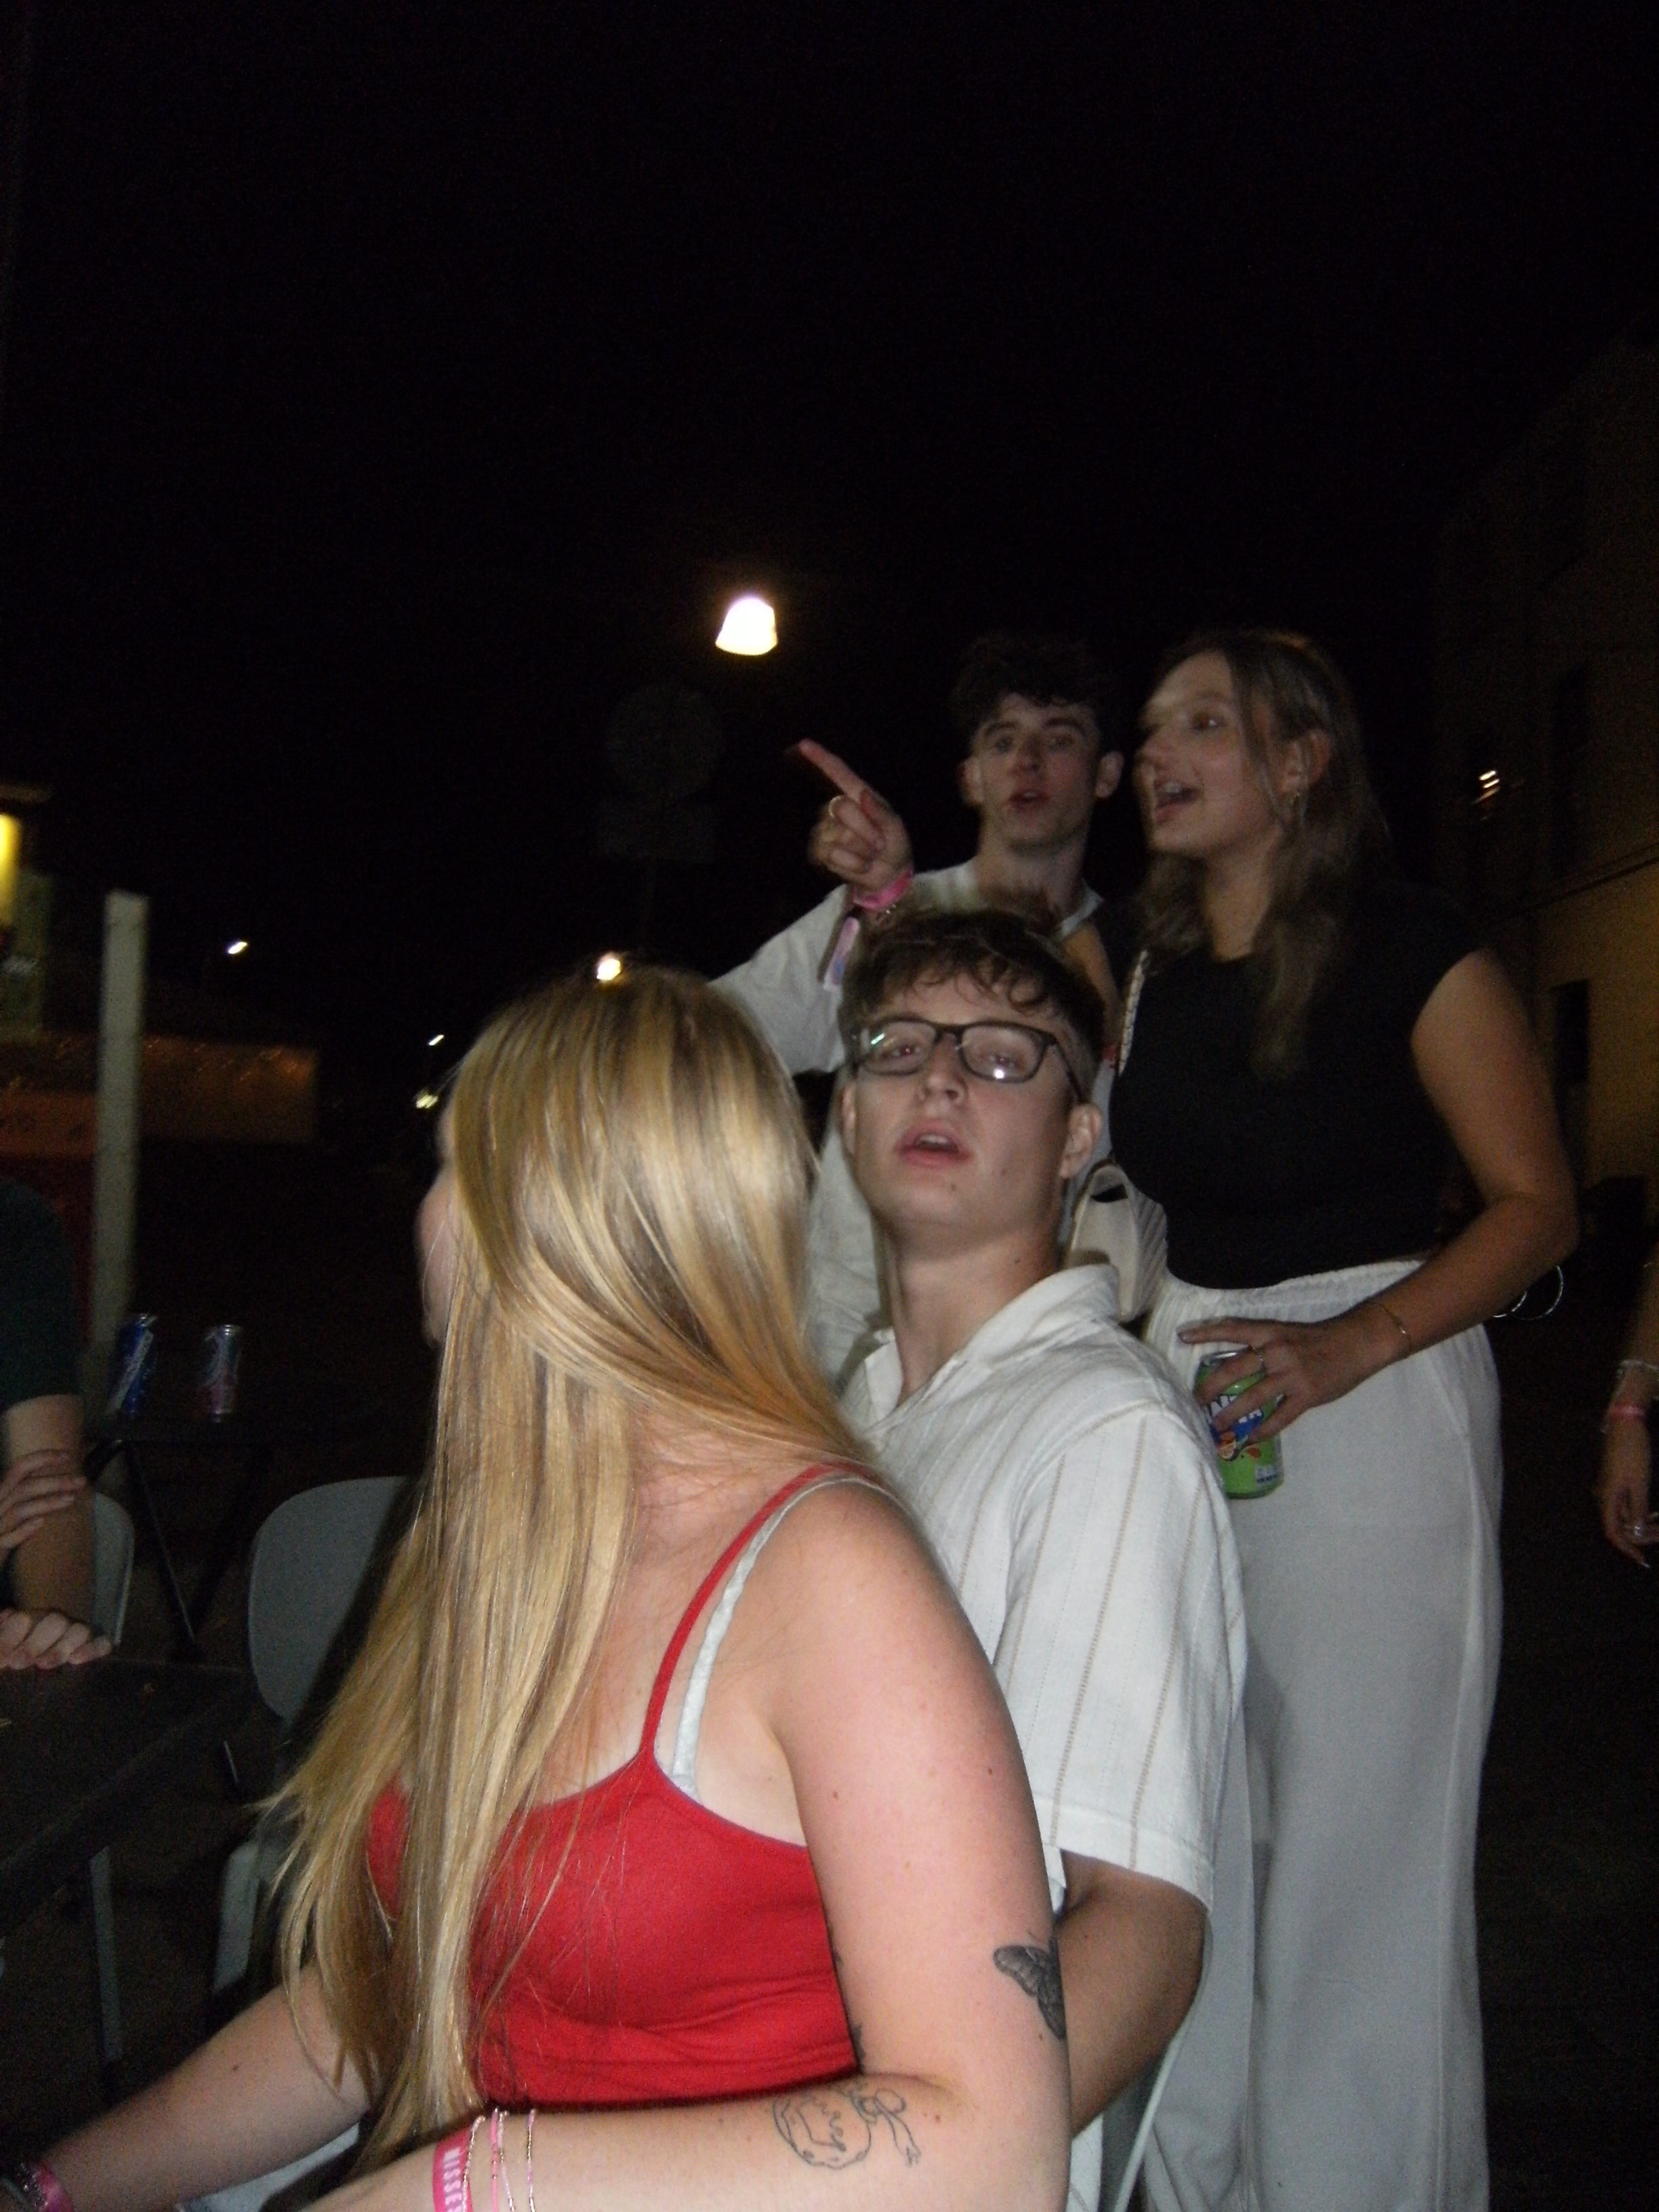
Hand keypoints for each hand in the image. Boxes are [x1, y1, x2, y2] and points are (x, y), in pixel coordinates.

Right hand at [0, 1448, 87, 1558]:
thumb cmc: (5, 1528)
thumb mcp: (13, 1507)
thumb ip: (29, 1493)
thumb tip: (63, 1479)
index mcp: (1, 1493)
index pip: (18, 1468)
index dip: (42, 1459)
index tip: (68, 1455)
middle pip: (23, 1488)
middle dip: (54, 1482)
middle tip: (81, 1480)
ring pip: (18, 1511)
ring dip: (46, 1503)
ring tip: (71, 1499)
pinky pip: (7, 1539)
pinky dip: (23, 1530)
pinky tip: (41, 1522)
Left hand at [0, 1607, 109, 1669]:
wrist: (45, 1676)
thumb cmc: (18, 1659)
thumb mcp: (6, 1652)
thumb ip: (2, 1644)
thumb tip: (0, 1646)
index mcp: (31, 1621)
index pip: (23, 1619)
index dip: (11, 1637)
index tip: (1, 1658)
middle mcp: (57, 1623)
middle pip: (54, 1622)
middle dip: (35, 1643)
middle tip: (17, 1664)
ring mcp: (79, 1634)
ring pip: (79, 1631)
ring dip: (61, 1647)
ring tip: (43, 1665)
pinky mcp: (98, 1646)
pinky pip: (102, 1643)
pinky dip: (92, 1649)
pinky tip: (77, 1660)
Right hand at [797, 741, 912, 896]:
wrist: (889, 874)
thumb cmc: (893, 843)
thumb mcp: (895, 827)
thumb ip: (880, 812)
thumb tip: (863, 795)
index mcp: (857, 795)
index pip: (837, 772)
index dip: (820, 758)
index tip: (804, 744)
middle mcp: (837, 808)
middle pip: (842, 808)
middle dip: (866, 830)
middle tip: (879, 844)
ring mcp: (825, 829)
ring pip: (839, 836)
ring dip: (861, 851)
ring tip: (869, 855)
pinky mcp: (819, 851)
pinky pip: (831, 854)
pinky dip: (852, 864)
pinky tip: (859, 865)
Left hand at [1178, 1304, 1401, 1443]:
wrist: (1355, 1344)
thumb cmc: (1317, 1339)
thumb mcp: (1285, 1333)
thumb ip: (1262, 1346)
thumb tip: (1232, 1363)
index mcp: (1269, 1332)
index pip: (1231, 1329)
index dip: (1205, 1333)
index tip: (1182, 1337)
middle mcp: (1277, 1351)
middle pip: (1235, 1369)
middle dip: (1211, 1386)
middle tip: (1195, 1399)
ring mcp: (1292, 1374)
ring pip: (1254, 1396)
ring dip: (1232, 1413)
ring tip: (1216, 1425)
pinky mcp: (1307, 1394)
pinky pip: (1280, 1417)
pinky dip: (1264, 1429)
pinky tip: (1251, 1438)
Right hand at [1594, 1418, 1654, 1567]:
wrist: (1624, 1425)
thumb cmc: (1632, 1453)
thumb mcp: (1640, 1483)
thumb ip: (1638, 1509)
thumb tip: (1638, 1532)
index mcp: (1608, 1498)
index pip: (1614, 1533)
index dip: (1628, 1548)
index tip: (1642, 1560)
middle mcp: (1605, 1496)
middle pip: (1620, 1526)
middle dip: (1642, 1534)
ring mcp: (1609, 1489)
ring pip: (1625, 1515)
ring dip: (1643, 1523)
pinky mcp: (1615, 1482)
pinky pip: (1626, 1505)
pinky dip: (1640, 1511)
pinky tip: (1654, 1512)